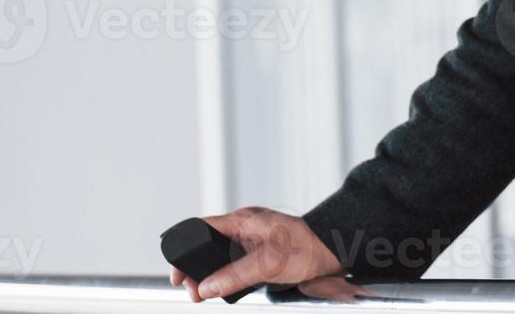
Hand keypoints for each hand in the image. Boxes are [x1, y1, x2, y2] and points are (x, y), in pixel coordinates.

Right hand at [167, 206, 343, 302]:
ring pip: (220, 257)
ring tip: (204, 294)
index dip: (185, 249)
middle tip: (192, 291)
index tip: (178, 273)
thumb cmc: (308, 248)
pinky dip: (226, 277)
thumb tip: (206, 287)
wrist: (336, 251)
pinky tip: (224, 289)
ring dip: (210, 275)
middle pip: (207, 245)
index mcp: (244, 220)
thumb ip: (235, 275)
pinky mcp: (261, 254)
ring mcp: (253, 240)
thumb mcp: (269, 263)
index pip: (202, 228)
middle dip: (195, 268)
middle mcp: (245, 227)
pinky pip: (235, 264)